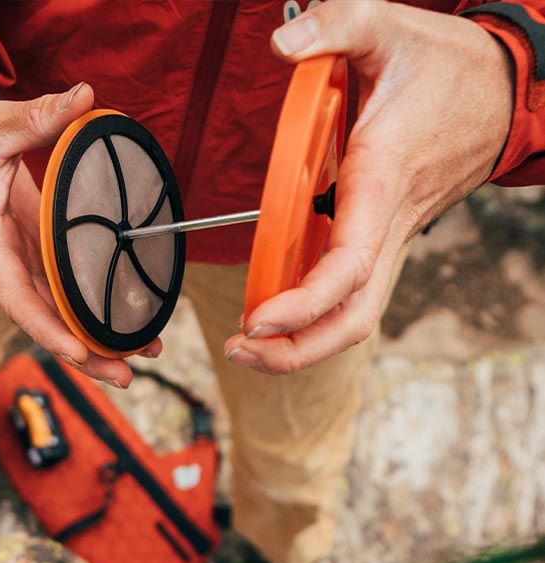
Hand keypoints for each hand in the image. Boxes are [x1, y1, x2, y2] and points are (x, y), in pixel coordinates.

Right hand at [0, 86, 159, 386]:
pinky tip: (120, 312)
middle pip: (43, 319)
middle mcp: (4, 260)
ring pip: (55, 309)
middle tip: (127, 376)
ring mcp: (19, 258)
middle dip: (83, 352)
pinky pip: (60, 287)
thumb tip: (84, 95)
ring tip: (140, 352)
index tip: (83, 353)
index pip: (17, 298)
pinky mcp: (32, 248)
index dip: (49, 330)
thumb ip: (38, 116)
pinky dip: (88, 305)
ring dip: (93, 335)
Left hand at [225, 0, 512, 373]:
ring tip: (248, 343)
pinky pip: (352, 291)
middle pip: (354, 316)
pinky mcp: (385, 237)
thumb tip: (281, 44)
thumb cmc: (445, 68)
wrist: (502, 91)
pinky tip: (277, 310)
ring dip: (303, 341)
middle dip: (297, 349)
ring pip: (355, 313)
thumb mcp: (388, 28)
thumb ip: (336, 25)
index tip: (257, 319)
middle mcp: (388, 223)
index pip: (347, 266)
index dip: (303, 303)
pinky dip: (315, 313)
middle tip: (240, 350)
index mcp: (382, 180)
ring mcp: (390, 237)